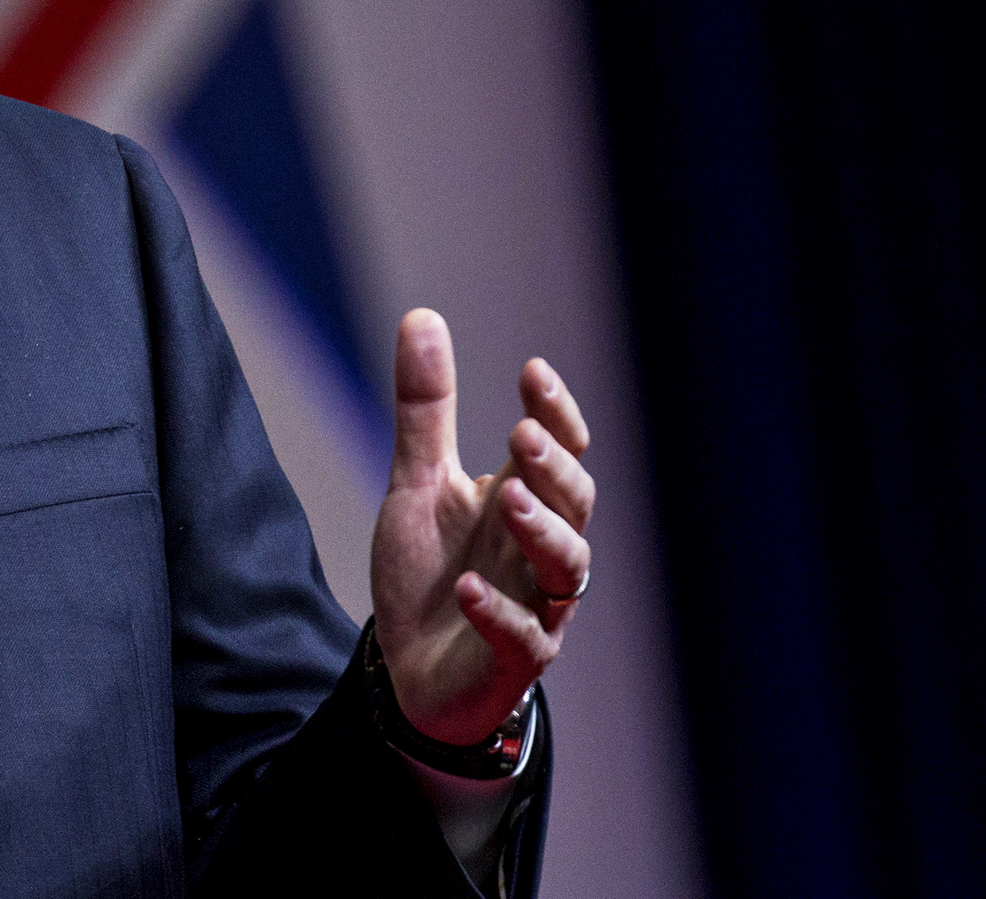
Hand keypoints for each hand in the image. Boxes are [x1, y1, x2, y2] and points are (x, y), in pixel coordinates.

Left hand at [368, 309, 593, 744]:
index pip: (560, 451)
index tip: (532, 372)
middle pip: (575, 503)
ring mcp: (536, 607)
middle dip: (554, 468)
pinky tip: (471, 588)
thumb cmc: (430, 572)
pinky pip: (523, 638)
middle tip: (522, 434)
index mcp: (524, 501)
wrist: (409, 670)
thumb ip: (425, 410)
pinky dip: (500, 611)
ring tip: (507, 497)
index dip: (556, 413)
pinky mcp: (513, 660)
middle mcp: (541, 551)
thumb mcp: (418, 484)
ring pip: (566, 568)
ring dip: (541, 531)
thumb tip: (422, 315)